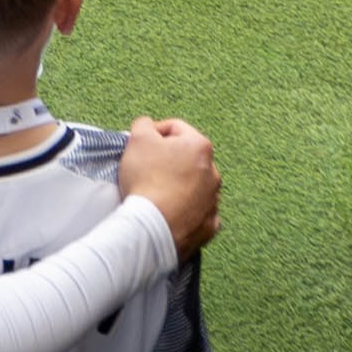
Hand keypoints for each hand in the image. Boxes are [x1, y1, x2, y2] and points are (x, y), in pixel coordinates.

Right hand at [111, 115, 222, 250]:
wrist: (152, 226)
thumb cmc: (147, 179)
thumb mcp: (137, 138)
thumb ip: (144, 124)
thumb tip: (148, 126)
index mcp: (200, 146)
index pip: (175, 129)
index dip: (154, 133)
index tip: (140, 145)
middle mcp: (214, 172)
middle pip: (187, 158)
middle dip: (168, 161)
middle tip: (146, 169)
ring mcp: (213, 201)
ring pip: (194, 186)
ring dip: (178, 186)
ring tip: (156, 193)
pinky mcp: (209, 225)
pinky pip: (197, 213)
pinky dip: (186, 211)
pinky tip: (170, 213)